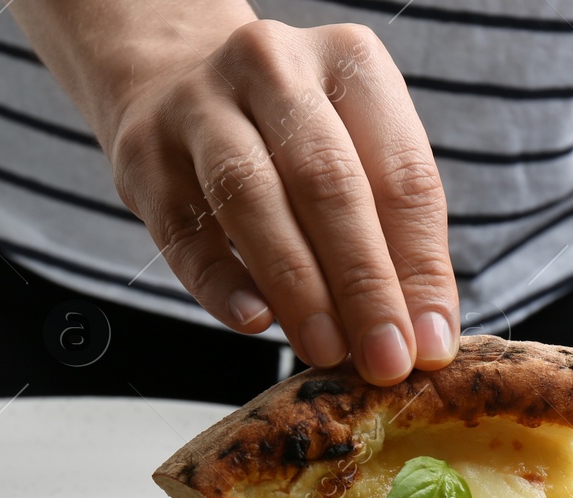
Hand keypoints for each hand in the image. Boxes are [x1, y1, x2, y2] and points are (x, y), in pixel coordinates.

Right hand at [103, 21, 458, 384]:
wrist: (172, 84)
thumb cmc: (286, 138)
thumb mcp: (354, 155)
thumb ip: (391, 239)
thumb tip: (422, 338)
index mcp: (349, 61)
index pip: (402, 174)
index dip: (420, 267)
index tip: (429, 344)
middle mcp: (274, 67)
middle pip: (329, 183)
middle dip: (364, 283)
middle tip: (384, 360)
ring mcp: (198, 105)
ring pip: (252, 198)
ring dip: (298, 287)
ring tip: (327, 350)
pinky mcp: (143, 154)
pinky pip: (185, 230)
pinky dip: (222, 283)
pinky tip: (254, 323)